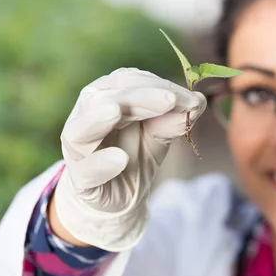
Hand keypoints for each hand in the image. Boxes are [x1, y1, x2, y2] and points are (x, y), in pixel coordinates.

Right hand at [53, 68, 206, 250]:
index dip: (159, 86)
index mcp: (107, 95)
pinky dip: (101, 163)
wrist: (120, 194)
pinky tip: (120, 159)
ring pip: (83, 127)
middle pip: (108, 98)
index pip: (129, 81)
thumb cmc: (136, 154)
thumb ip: (173, 118)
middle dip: (140, 97)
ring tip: (116, 112)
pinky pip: (86, 169)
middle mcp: (87, 114)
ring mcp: (78, 146)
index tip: (191, 98)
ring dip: (99, 118)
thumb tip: (197, 102)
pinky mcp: (78, 177)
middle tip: (171, 100)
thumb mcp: (160, 134)